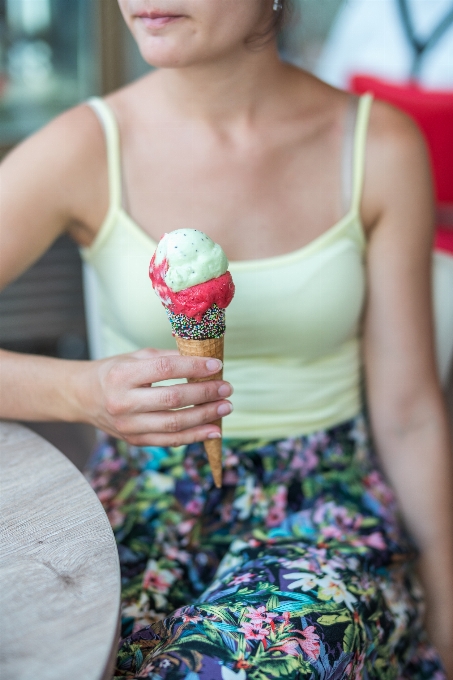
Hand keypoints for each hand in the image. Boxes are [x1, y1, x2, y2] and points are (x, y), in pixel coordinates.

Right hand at [77, 348, 232, 445]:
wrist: (83, 397)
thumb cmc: (114, 372)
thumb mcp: (135, 357)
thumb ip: (167, 358)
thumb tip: (202, 359)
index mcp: (123, 375)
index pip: (165, 370)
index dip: (193, 367)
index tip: (216, 365)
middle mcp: (123, 402)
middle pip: (172, 399)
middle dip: (204, 394)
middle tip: (226, 388)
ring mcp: (128, 425)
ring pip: (174, 424)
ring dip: (204, 417)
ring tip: (225, 408)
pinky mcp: (134, 440)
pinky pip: (169, 441)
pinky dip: (194, 437)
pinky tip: (213, 430)